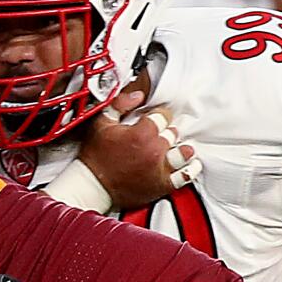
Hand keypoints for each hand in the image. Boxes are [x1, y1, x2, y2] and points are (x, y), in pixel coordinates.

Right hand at [80, 87, 200, 210]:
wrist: (91, 186)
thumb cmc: (94, 158)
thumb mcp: (101, 124)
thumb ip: (120, 104)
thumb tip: (137, 96)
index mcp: (142, 133)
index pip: (162, 116)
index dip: (159, 114)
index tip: (154, 118)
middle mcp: (154, 150)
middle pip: (172, 133)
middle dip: (166, 131)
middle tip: (156, 135)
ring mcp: (160, 168)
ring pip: (183, 152)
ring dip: (181, 148)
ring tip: (177, 147)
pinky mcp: (161, 185)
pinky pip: (184, 176)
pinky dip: (190, 169)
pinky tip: (190, 164)